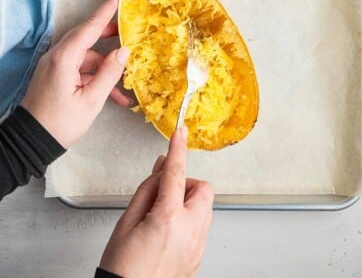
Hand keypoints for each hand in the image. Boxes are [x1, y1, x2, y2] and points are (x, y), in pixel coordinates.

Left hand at [21, 0, 130, 147]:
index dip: (107, 7)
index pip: (90, 26)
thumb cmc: (60, 123)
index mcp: (65, 57)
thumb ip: (109, 73)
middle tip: (129, 25)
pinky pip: (80, 69)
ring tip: (127, 75)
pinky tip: (114, 96)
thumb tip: (124, 51)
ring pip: (86, 55)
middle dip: (109, 31)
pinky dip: (96, 77)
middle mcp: (58, 55)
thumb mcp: (90, 100)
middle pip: (87, 35)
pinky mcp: (56, 75)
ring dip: (106, 64)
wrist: (31, 141)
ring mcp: (56, 65)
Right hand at [100, 126, 213, 277]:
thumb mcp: (126, 223)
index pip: (176, 172)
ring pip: (204, 208)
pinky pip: (200, 227)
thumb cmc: (122, 269)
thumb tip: (160, 169)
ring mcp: (197, 246)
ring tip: (161, 215)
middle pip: (203, 189)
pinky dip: (187, 220)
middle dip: (186, 183)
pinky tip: (166, 231)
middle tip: (164, 192)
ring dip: (187, 202)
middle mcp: (189, 231)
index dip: (177, 148)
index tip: (180, 133)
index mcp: (168, 218)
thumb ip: (147, 190)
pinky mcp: (198, 258)